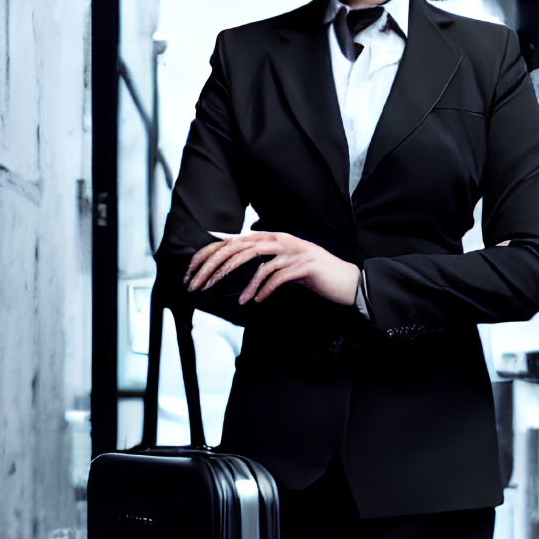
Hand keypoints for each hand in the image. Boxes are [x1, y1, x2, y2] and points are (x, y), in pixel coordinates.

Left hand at [185, 230, 360, 307]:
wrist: (346, 281)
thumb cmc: (312, 275)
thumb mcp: (282, 265)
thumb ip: (261, 260)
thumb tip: (231, 261)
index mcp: (271, 237)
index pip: (232, 241)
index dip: (209, 254)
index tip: (192, 271)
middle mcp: (279, 239)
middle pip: (238, 249)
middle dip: (214, 267)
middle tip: (197, 284)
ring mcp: (292, 251)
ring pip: (256, 261)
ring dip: (240, 282)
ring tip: (232, 298)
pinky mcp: (304, 266)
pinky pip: (277, 276)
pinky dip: (264, 289)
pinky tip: (256, 302)